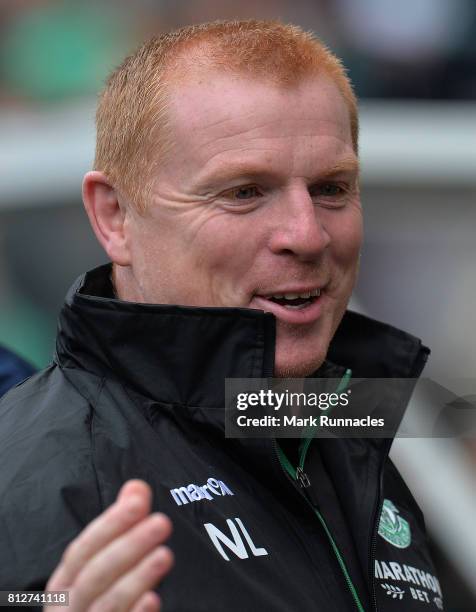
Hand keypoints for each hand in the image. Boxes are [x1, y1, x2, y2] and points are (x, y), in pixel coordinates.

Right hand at [44, 480, 172, 611]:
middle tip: (161, 522)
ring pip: (106, 605)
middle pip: (94, 575)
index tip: (138, 502)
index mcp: (64, 584)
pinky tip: (154, 599)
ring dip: (136, 578)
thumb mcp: (104, 563)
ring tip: (164, 555)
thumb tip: (136, 487)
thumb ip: (121, 525)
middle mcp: (69, 609)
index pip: (83, 549)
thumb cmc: (97, 601)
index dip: (111, 523)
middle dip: (128, 545)